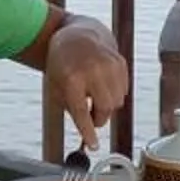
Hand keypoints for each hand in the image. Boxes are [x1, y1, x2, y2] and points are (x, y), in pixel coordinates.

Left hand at [44, 20, 129, 151]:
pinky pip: (123, 91)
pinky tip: (102, 83)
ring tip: (94, 93)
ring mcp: (109, 65)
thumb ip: (70, 107)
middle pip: (105, 109)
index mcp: (72, 78)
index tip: (93, 146)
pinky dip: (114, 93)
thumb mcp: (56, 85)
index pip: (81, 111)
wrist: (77, 35)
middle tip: (92, 115)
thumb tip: (87, 131)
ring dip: (107, 105)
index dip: (88, 132)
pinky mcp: (121, 63)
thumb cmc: (63, 63)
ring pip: (117, 102)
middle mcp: (93, 71)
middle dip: (99, 118)